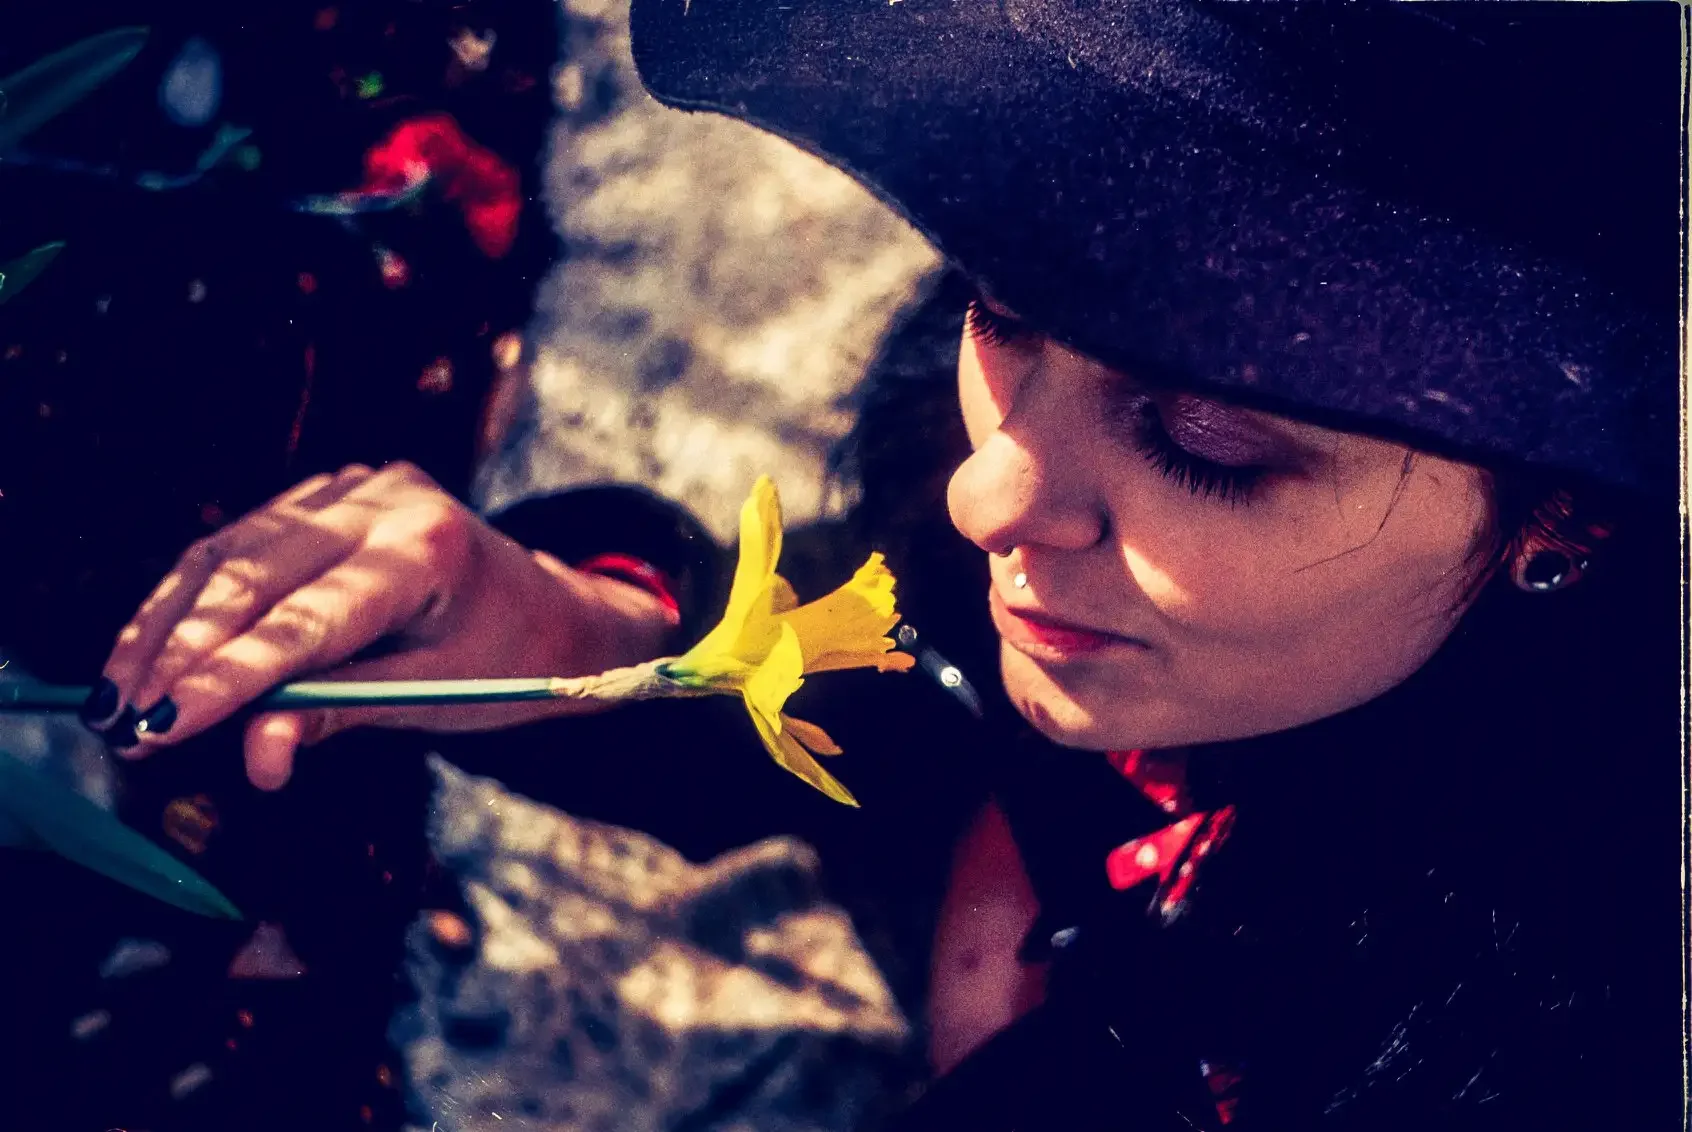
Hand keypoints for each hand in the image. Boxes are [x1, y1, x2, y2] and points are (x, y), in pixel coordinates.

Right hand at [85, 462, 677, 789]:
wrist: (558, 612)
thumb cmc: (506, 665)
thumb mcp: (434, 701)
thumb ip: (340, 714)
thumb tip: (255, 758)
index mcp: (430, 552)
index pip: (308, 621)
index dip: (227, 678)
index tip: (157, 729)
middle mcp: (389, 499)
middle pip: (253, 574)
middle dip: (176, 654)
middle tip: (118, 723)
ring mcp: (358, 485)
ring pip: (232, 551)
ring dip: (166, 625)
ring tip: (115, 697)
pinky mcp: (333, 492)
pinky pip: (244, 542)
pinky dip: (194, 597)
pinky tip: (152, 648)